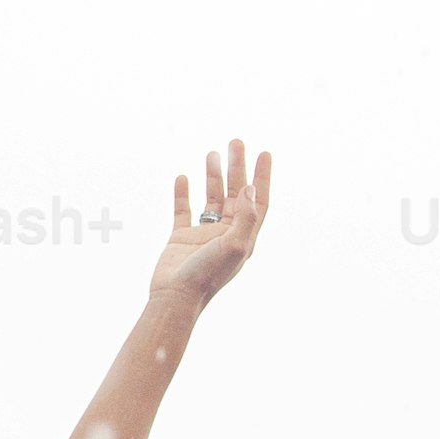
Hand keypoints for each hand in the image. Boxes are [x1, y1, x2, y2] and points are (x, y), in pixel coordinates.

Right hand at [145, 140, 270, 311]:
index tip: (264, 153)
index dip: (262, 177)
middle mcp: (226, 233)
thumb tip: (250, 188)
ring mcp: (203, 234)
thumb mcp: (235, 245)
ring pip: (211, 198)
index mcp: (244, 236)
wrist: (176, 296)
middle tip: (236, 142)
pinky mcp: (181, 237)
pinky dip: (183, 193)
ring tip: (212, 153)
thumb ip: (245, 217)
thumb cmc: (208, 275)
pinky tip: (183, 177)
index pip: (257, 200)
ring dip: (212, 175)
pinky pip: (183, 210)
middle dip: (237, 167)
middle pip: (235, 193)